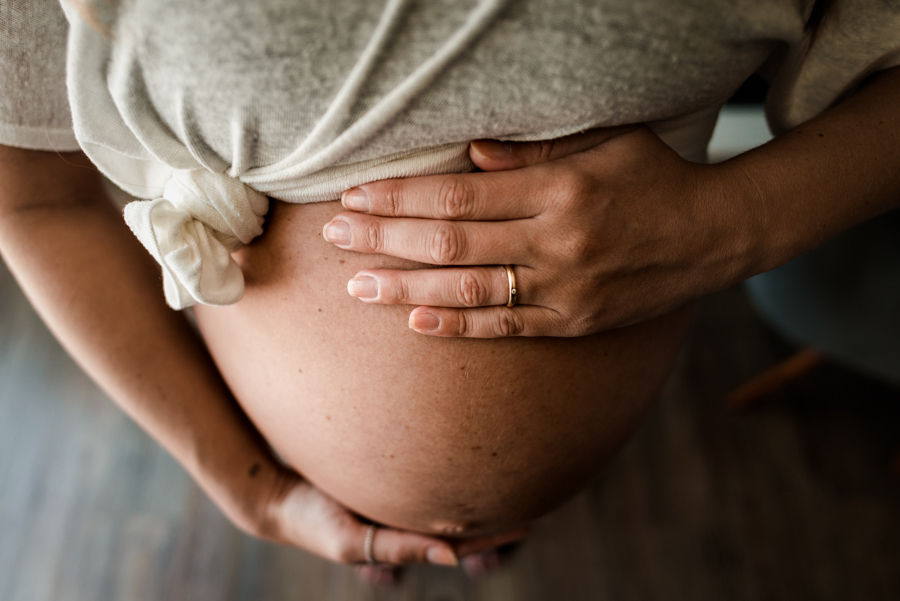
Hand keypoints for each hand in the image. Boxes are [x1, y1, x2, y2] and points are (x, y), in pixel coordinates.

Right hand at [229, 465, 527, 584]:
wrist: (278, 494)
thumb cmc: (313, 521)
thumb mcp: (354, 543)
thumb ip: (400, 548)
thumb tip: (452, 554)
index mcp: (404, 542)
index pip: (459, 542)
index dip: (493, 535)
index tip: (527, 523)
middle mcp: (406, 521)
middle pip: (460, 524)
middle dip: (492, 520)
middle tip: (529, 504)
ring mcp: (397, 500)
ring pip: (445, 499)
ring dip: (474, 495)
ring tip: (506, 477)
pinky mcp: (387, 476)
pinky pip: (426, 476)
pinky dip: (448, 473)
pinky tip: (464, 456)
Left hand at [323, 126, 753, 336]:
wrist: (714, 236)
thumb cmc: (655, 178)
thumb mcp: (605, 142)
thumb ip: (535, 150)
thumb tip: (470, 154)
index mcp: (559, 189)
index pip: (459, 193)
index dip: (401, 196)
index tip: (355, 195)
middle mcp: (556, 242)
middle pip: (450, 242)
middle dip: (384, 239)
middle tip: (333, 235)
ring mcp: (564, 289)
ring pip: (468, 291)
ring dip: (405, 289)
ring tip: (356, 285)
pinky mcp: (573, 322)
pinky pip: (505, 327)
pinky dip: (457, 325)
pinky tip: (415, 322)